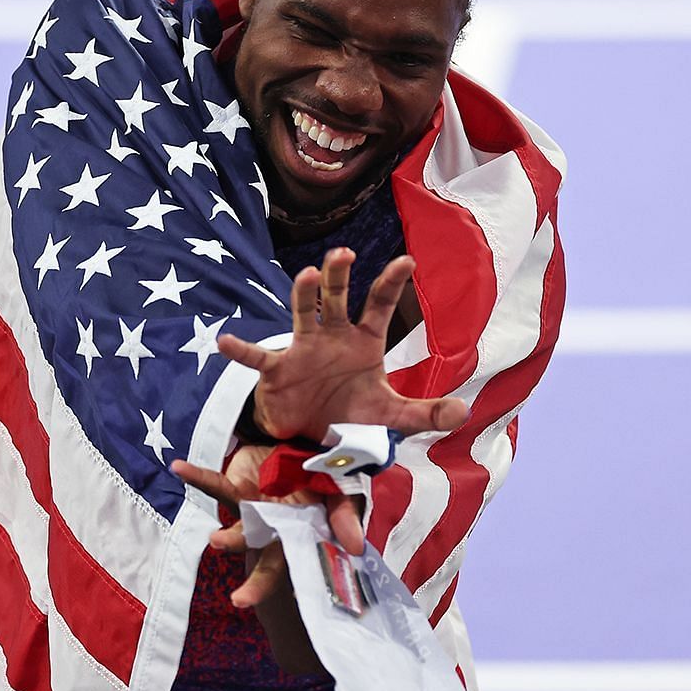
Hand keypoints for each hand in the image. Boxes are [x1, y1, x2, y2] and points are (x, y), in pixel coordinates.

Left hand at [170, 446, 368, 603]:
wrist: (302, 443)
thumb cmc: (326, 474)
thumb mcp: (344, 491)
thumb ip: (346, 516)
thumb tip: (356, 547)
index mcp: (307, 535)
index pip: (304, 565)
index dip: (305, 581)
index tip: (298, 600)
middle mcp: (278, 530)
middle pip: (268, 562)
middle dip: (256, 583)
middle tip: (240, 600)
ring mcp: (255, 511)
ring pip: (241, 530)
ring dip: (230, 538)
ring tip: (217, 541)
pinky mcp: (238, 488)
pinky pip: (216, 485)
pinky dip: (198, 478)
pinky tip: (179, 468)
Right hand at [220, 249, 467, 441]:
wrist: (312, 436)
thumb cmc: (351, 414)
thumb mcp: (391, 416)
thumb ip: (426, 413)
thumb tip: (463, 411)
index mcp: (363, 340)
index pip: (379, 304)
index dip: (391, 282)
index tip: (407, 260)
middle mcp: (333, 336)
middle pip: (337, 298)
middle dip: (339, 275)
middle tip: (343, 255)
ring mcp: (303, 349)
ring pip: (303, 313)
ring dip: (304, 294)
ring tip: (308, 275)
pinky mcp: (277, 371)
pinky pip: (258, 358)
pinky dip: (243, 351)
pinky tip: (226, 342)